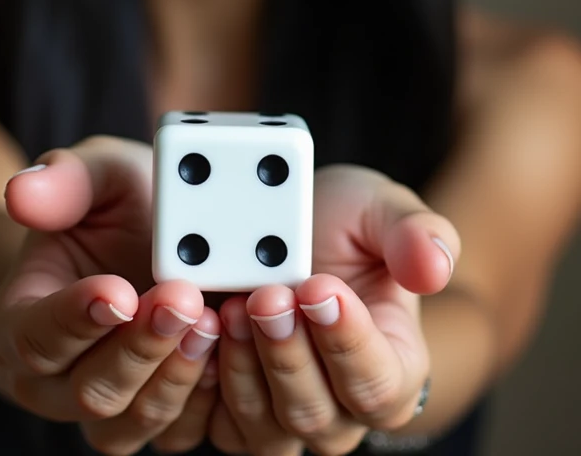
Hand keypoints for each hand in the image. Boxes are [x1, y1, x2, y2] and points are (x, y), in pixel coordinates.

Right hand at [0, 136, 221, 453]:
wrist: (151, 238)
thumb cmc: (114, 205)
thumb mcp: (97, 172)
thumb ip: (65, 179)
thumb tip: (21, 193)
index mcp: (22, 320)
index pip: (36, 335)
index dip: (76, 317)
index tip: (120, 290)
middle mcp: (57, 382)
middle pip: (90, 391)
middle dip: (142, 346)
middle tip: (183, 298)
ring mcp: (113, 408)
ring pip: (135, 422)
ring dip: (178, 375)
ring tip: (213, 319)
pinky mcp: (164, 419)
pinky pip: (183, 433)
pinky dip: (213, 397)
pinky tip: (236, 347)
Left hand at [211, 165, 459, 454]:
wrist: (283, 221)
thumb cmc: (344, 223)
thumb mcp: (381, 207)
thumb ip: (414, 232)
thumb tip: (436, 265)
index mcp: (394, 366)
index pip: (380, 384)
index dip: (348, 342)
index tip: (320, 288)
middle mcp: (341, 406)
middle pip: (316, 414)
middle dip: (287, 352)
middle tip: (267, 296)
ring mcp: (281, 415)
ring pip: (264, 429)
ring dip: (244, 369)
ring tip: (232, 306)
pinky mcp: (228, 410)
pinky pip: (212, 425)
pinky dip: (201, 383)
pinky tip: (199, 330)